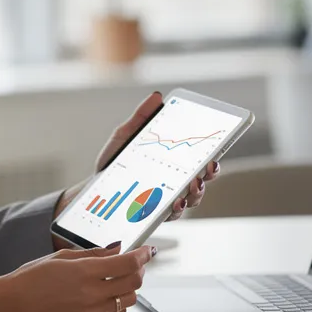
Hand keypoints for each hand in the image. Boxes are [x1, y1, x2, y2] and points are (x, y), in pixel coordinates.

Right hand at [0, 243, 156, 311]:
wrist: (14, 304)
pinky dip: (119, 301)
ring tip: (120, 278)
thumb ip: (95, 254)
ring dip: (130, 287)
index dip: (143, 256)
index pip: (128, 264)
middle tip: (135, 263)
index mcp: (85, 272)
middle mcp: (91, 293)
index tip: (147, 251)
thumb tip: (118, 250)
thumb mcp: (63, 257)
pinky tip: (109, 293)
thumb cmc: (32, 278)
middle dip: (139, 270)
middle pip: (134, 282)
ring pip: (129, 300)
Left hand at [53, 92, 220, 245]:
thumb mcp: (125, 135)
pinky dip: (177, 208)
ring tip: (194, 184)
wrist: (94, 188)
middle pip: (203, 178)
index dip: (213, 154)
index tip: (216, 148)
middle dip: (211, 173)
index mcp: (173, 160)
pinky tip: (174, 202)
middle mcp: (175, 181)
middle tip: (210, 166)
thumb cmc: (114, 161)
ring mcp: (168, 199)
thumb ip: (141, 117)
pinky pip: (173, 214)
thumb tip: (157, 97)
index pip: (200, 157)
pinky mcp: (156, 214)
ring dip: (198, 192)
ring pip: (193, 198)